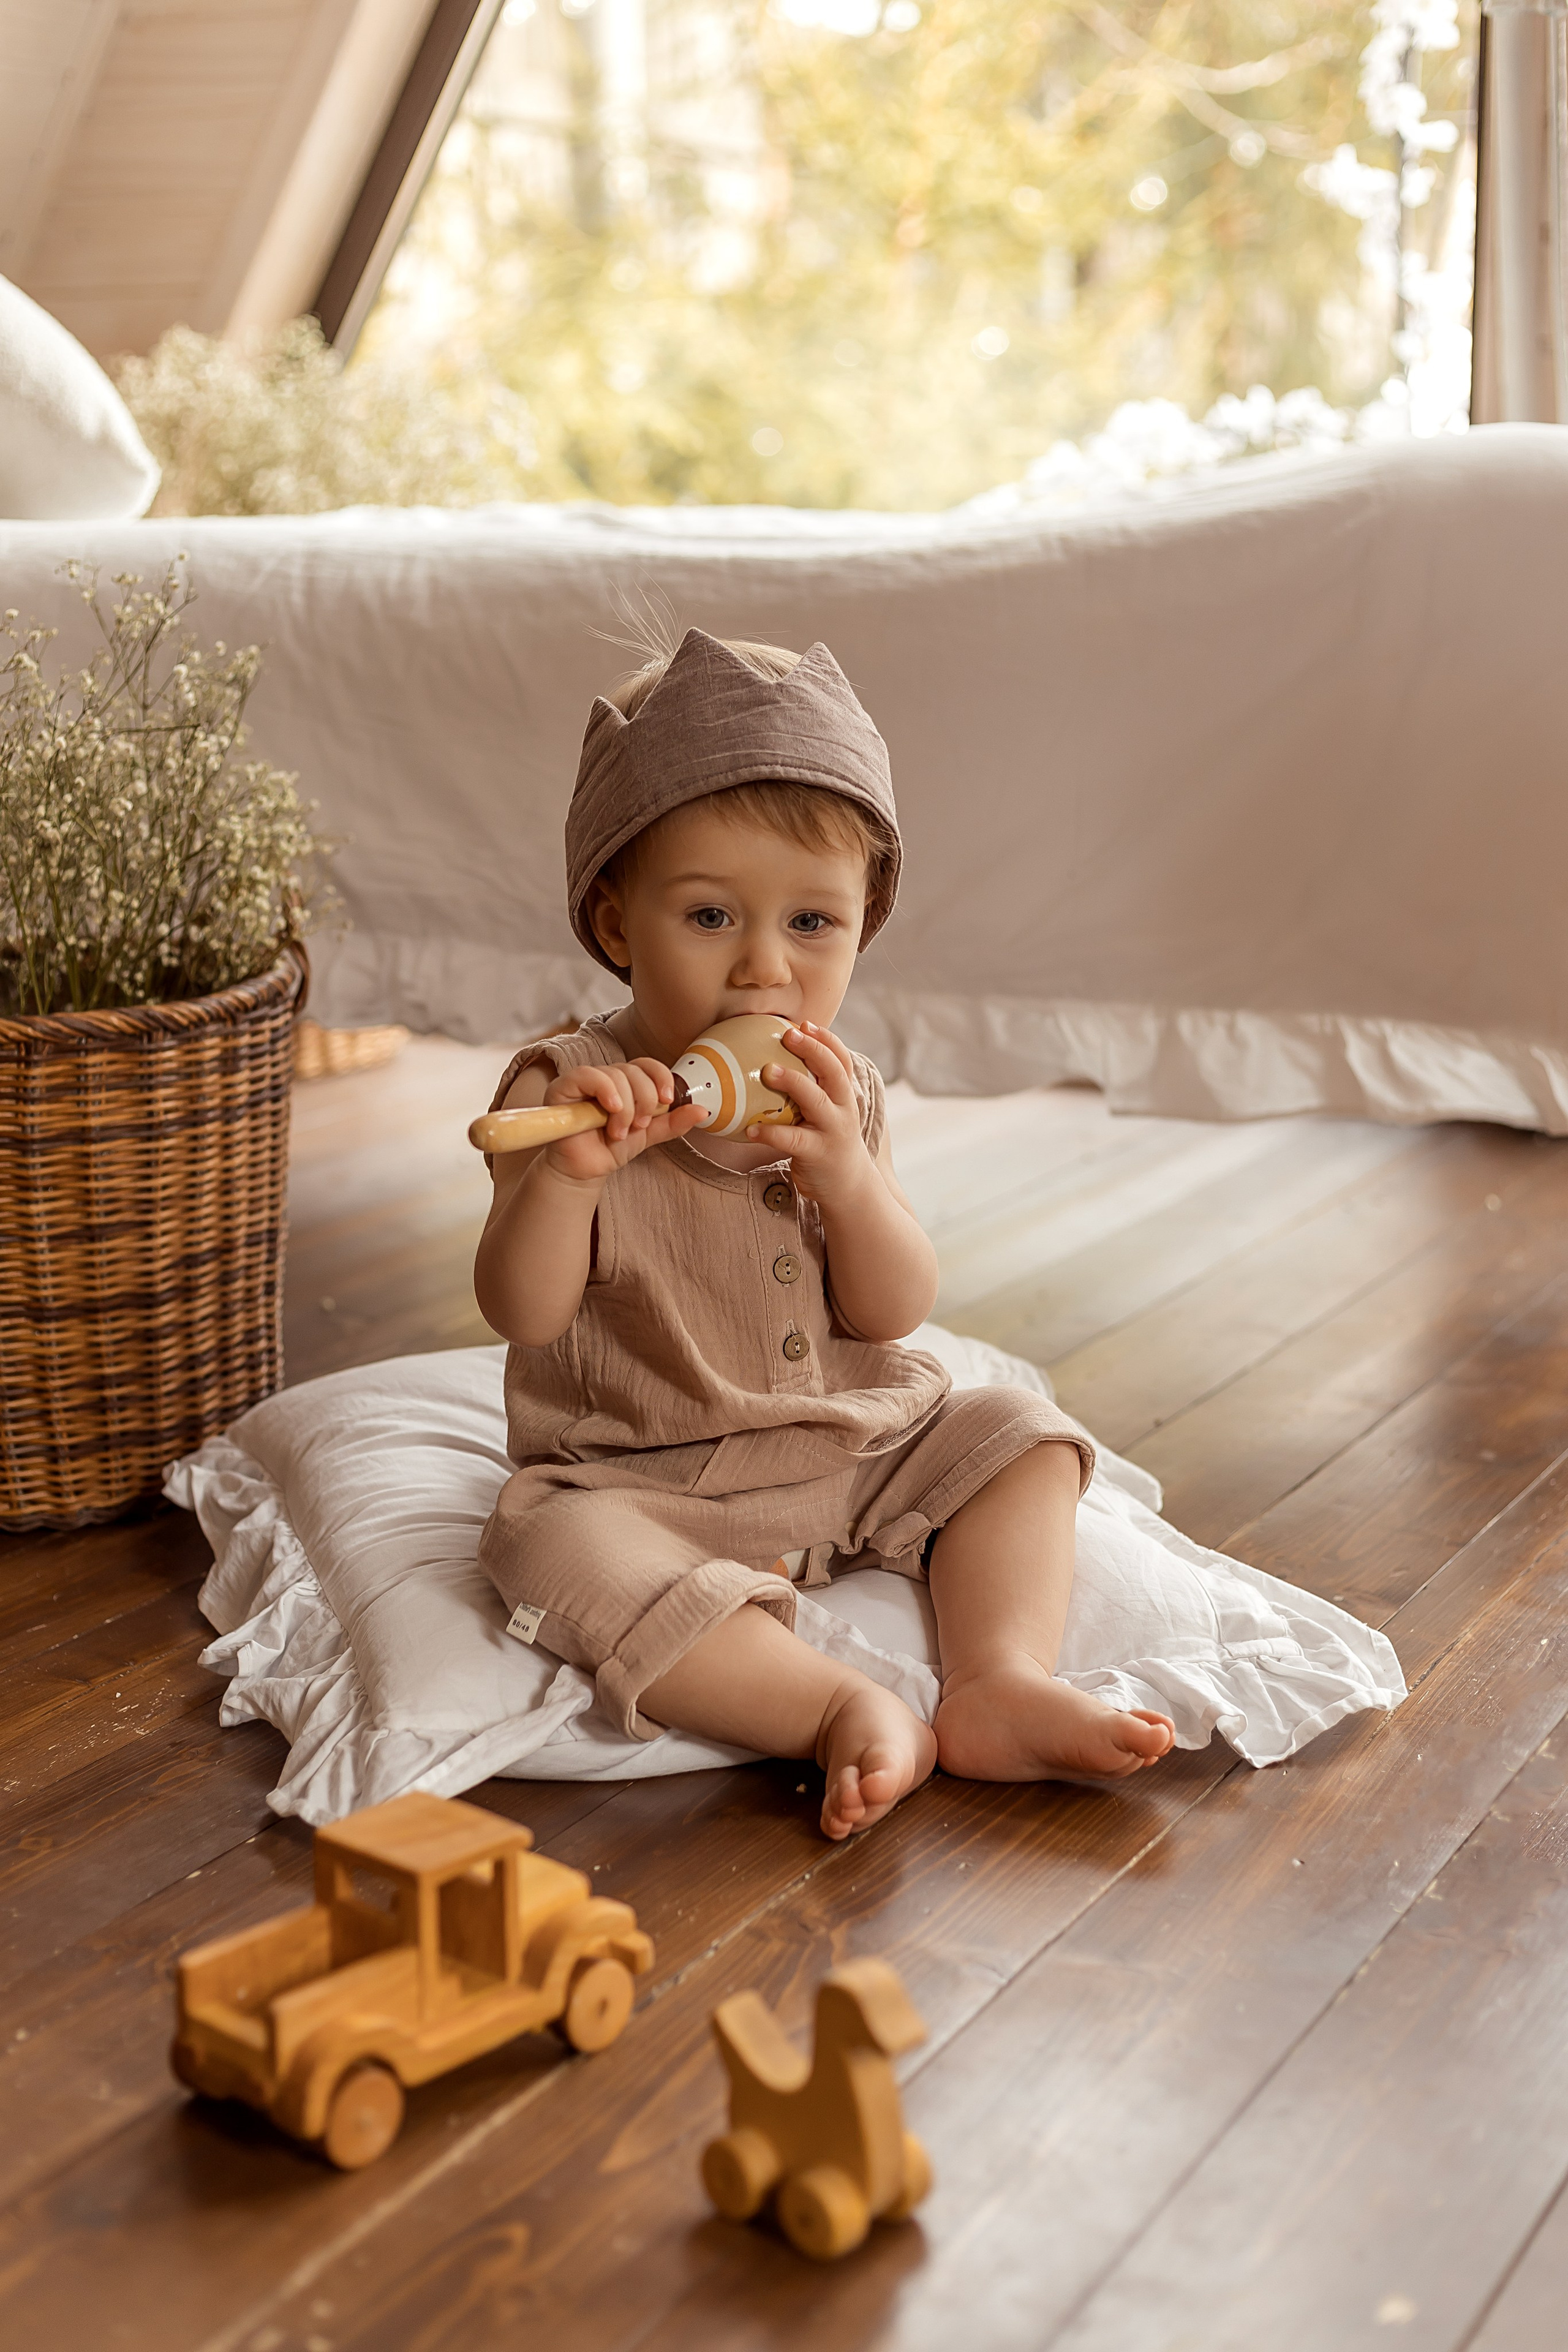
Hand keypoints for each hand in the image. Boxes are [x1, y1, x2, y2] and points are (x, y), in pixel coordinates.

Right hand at [543, 1057, 705, 1184]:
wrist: (584, 1171)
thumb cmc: (610, 1149)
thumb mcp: (648, 1135)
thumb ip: (672, 1122)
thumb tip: (702, 1110)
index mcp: (626, 1083)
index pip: (647, 1065)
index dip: (661, 1077)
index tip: (668, 1100)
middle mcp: (606, 1077)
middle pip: (634, 1071)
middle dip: (644, 1100)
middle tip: (638, 1126)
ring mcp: (584, 1081)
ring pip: (615, 1075)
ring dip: (625, 1108)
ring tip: (618, 1132)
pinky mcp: (564, 1087)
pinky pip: (588, 1076)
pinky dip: (605, 1090)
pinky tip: (611, 1109)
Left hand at [750, 1022, 874, 1209]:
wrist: (848, 1186)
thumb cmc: (828, 1142)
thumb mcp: (829, 1113)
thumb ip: (814, 1090)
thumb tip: (775, 1062)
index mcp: (844, 1096)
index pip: (842, 1061)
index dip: (827, 1040)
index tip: (806, 1023)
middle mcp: (843, 1109)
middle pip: (834, 1072)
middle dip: (814, 1050)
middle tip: (789, 1034)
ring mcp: (833, 1131)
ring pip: (816, 1101)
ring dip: (792, 1082)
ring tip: (768, 1071)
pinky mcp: (818, 1154)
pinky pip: (792, 1140)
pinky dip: (770, 1132)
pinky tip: (750, 1128)